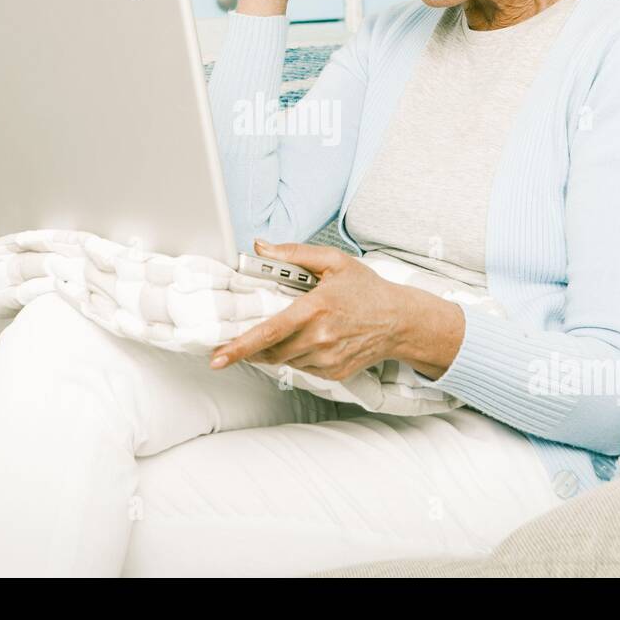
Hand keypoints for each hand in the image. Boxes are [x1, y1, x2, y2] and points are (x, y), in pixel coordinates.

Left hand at [210, 239, 432, 381]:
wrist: (401, 321)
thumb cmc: (367, 290)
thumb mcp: (334, 261)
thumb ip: (294, 253)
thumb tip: (261, 247)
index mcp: (315, 309)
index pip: (268, 332)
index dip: (239, 347)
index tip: (218, 357)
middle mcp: (320, 338)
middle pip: (270, 350)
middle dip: (253, 345)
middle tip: (246, 336)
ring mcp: (327, 359)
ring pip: (284, 360)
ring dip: (276, 349)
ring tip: (292, 330)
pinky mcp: (334, 373)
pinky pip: (302, 369)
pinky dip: (297, 356)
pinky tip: (310, 340)